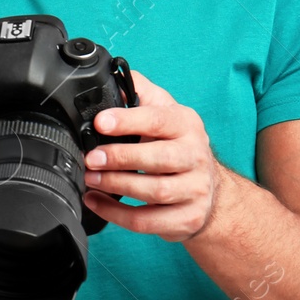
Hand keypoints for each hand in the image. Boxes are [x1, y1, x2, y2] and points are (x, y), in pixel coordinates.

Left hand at [80, 68, 223, 241]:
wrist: (210, 190)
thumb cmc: (177, 145)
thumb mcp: (164, 112)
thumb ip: (139, 93)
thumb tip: (110, 78)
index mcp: (187, 125)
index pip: (158, 120)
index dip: (128, 121)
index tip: (100, 122)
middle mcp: (196, 156)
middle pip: (158, 159)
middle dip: (119, 158)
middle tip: (90, 158)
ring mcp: (195, 190)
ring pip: (154, 192)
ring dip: (116, 186)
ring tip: (90, 178)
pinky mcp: (187, 219)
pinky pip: (148, 222)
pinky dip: (117, 214)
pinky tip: (96, 202)